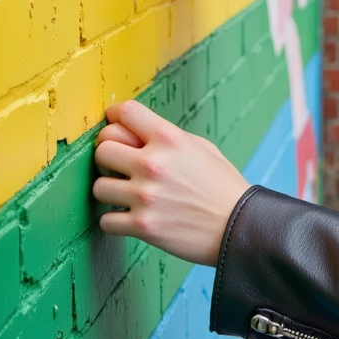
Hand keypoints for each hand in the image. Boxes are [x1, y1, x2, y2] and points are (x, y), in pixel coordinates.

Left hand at [93, 101, 248, 265]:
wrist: (240, 226)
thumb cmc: (221, 186)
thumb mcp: (200, 148)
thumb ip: (166, 137)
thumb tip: (133, 131)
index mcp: (169, 138)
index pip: (124, 112)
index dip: (115, 118)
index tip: (116, 126)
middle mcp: (153, 163)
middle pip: (102, 148)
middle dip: (109, 156)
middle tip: (119, 166)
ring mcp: (145, 196)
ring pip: (98, 186)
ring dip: (110, 191)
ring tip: (125, 195)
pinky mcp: (143, 226)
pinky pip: (105, 220)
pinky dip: (114, 221)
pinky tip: (129, 218)